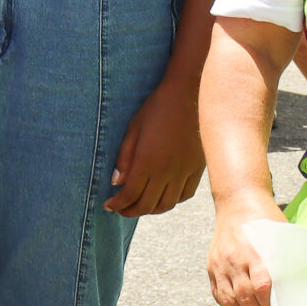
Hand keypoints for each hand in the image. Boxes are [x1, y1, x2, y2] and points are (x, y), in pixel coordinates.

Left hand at [108, 77, 204, 215]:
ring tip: (141, 205)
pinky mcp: (197, 168)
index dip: (117, 204)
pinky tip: (164, 195)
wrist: (190, 94)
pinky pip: (185, 194)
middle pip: (147, 205)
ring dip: (151, 209)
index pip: (129, 195)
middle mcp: (167, 172)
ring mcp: (184, 172)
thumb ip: (124, 157)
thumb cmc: (157, 107)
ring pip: (167, 205)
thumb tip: (116, 182)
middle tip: (121, 209)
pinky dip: (172, 201)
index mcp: (148, 162)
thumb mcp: (134, 128)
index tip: (108, 205)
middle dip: (130, 211)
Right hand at [207, 191, 287, 305]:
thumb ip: (288, 259)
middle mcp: (234, 258)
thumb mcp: (281, 235)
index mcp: (255, 250)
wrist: (237, 202)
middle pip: (245, 296)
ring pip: (229, 299)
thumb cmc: (265, 219)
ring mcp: (220, 263)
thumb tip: (304, 286)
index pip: (262, 286)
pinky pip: (218, 295)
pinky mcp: (211, 266)